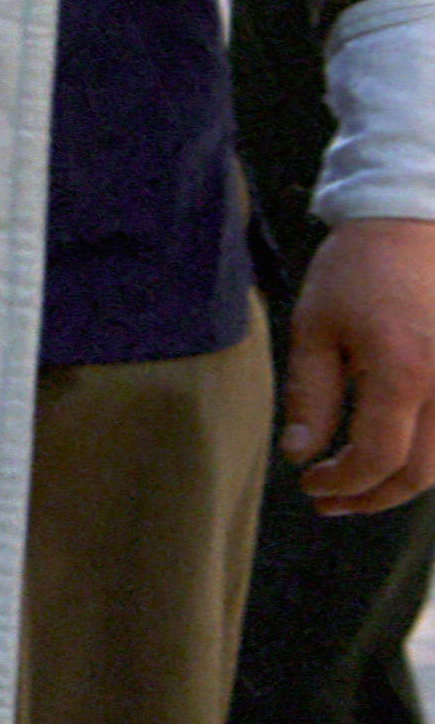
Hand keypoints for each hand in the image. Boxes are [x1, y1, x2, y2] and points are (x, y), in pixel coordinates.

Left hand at [283, 215, 434, 511]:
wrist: (413, 223)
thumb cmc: (358, 270)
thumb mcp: (314, 328)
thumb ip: (311, 396)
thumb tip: (302, 456)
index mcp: (404, 374)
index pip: (375, 459)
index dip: (340, 483)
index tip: (309, 484)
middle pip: (421, 475)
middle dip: (372, 497)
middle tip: (329, 501)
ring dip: (404, 482)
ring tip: (358, 486)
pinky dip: (429, 455)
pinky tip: (394, 455)